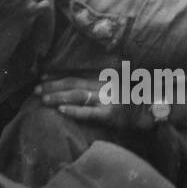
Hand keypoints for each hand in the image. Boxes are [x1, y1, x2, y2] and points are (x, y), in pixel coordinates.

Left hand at [36, 77, 154, 129]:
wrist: (150, 109)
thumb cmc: (131, 97)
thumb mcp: (115, 82)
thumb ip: (98, 80)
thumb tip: (75, 82)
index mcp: (104, 76)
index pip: (77, 73)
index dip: (58, 75)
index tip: (43, 77)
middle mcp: (104, 85)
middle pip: (74, 83)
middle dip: (53, 86)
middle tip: (36, 90)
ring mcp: (107, 99)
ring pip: (77, 95)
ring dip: (58, 97)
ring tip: (43, 99)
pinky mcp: (109, 114)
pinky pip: (88, 112)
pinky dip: (74, 111)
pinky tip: (61, 111)